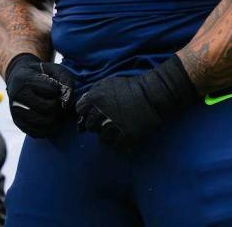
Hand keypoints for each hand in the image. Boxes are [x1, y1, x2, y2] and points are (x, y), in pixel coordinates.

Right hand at [5, 53, 75, 137]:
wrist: (20, 79)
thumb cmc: (42, 74)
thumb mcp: (55, 70)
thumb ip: (66, 83)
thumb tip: (67, 105)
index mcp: (25, 80)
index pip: (51, 90)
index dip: (58, 90)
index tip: (56, 87)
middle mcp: (17, 96)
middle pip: (49, 108)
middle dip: (59, 106)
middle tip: (60, 102)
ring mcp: (15, 111)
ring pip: (44, 123)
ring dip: (57, 119)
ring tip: (58, 111)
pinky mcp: (18, 123)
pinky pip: (38, 133)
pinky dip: (49, 129)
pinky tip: (51, 119)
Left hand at [75, 56, 197, 151]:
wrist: (151, 95)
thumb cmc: (128, 87)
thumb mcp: (106, 83)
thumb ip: (91, 94)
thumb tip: (81, 109)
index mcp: (94, 99)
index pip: (80, 112)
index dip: (86, 113)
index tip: (94, 113)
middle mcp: (101, 114)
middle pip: (90, 127)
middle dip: (96, 124)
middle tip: (107, 121)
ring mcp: (113, 127)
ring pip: (102, 139)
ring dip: (108, 135)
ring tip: (116, 128)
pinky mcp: (126, 137)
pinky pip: (116, 147)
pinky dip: (119, 143)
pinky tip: (124, 135)